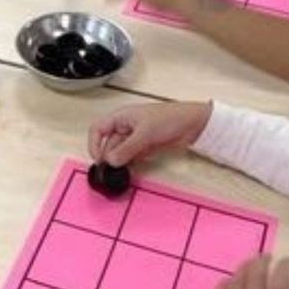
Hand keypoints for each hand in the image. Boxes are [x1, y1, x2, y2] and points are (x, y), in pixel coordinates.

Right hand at [88, 101, 211, 166]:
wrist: (193, 124)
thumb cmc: (170, 118)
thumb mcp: (144, 133)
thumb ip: (126, 148)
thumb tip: (110, 161)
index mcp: (121, 116)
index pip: (98, 129)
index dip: (94, 144)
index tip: (98, 160)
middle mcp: (126, 126)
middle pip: (109, 144)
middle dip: (109, 157)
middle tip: (111, 171)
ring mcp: (135, 137)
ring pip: (120, 152)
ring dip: (120, 162)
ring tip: (121, 172)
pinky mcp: (145, 146)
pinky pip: (131, 156)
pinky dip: (130, 163)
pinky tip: (131, 170)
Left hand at [208, 256, 288, 288]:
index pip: (280, 288)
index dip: (284, 270)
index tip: (287, 261)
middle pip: (256, 281)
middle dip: (261, 264)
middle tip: (265, 256)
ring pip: (236, 286)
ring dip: (242, 270)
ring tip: (248, 262)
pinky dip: (222, 287)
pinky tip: (225, 280)